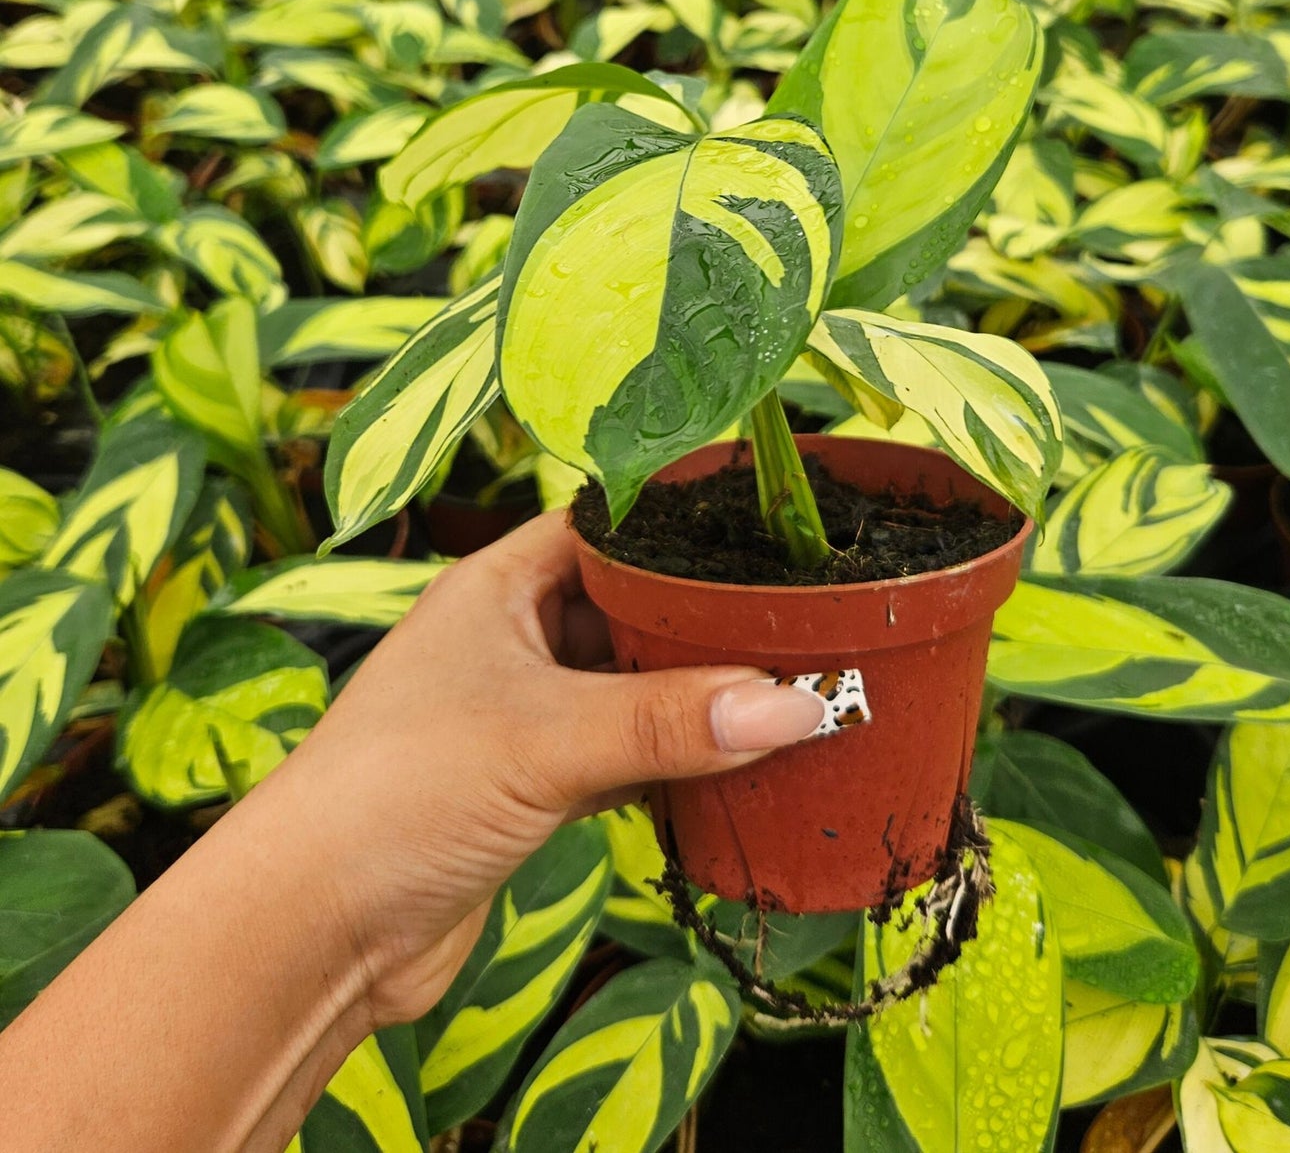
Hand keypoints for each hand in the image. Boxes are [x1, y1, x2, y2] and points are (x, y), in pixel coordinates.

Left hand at [277, 511, 826, 1028]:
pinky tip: (732, 768)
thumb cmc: (401, 791)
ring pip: (631, 690)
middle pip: (630, 612)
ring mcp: (523, 715)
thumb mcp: (548, 738)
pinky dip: (671, 762)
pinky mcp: (533, 786)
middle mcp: (512, 638)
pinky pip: (623, 755)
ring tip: (791, 694)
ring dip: (694, 702)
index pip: (608, 530)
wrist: (314, 932)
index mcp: (499, 585)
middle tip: (803, 629)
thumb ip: (671, 721)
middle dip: (705, 627)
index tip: (772, 540)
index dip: (682, 531)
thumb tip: (802, 704)